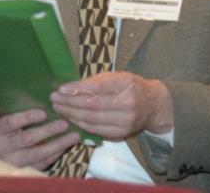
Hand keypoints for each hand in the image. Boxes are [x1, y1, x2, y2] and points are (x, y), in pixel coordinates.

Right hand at [0, 109, 79, 169]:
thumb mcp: (5, 123)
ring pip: (37, 154)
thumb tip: (47, 101)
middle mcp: (2, 147)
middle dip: (48, 131)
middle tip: (64, 123)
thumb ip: (20, 115)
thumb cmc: (4, 133)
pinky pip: (42, 164)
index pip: (11, 122)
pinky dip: (55, 155)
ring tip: (73, 136)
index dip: (27, 117)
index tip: (43, 113)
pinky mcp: (23, 171)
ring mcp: (12, 162)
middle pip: (27, 139)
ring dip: (58, 144)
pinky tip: (66, 147)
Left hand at [50, 71, 172, 139]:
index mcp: (126, 83)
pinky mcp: (122, 133)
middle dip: (69, 103)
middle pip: (92, 106)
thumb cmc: (131, 86)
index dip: (76, 89)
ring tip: (58, 108)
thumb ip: (96, 81)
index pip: (97, 87)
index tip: (60, 89)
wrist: (154, 105)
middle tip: (54, 99)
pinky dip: (80, 124)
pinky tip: (70, 118)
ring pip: (92, 120)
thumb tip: (69, 87)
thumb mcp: (117, 76)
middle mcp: (128, 103)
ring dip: (71, 115)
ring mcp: (126, 121)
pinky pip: (96, 130)